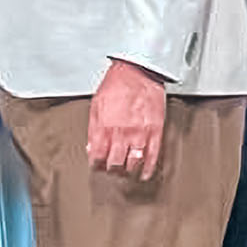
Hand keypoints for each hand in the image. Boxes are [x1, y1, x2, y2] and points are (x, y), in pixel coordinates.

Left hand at [87, 58, 168, 178]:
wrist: (138, 72)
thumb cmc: (116, 85)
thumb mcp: (96, 106)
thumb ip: (93, 129)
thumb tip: (90, 148)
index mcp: (105, 126)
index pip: (98, 155)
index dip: (96, 164)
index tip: (96, 167)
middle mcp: (122, 132)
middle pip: (115, 162)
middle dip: (111, 170)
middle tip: (110, 172)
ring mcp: (140, 133)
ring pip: (133, 162)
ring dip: (128, 170)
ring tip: (125, 173)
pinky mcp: (156, 131)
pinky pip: (153, 155)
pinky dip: (148, 168)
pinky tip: (144, 174)